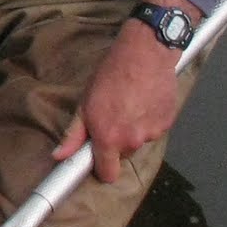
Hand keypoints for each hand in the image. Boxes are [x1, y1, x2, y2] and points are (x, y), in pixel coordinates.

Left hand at [52, 0, 199, 181]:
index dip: (103, 168)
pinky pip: (155, 128)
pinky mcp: (167, 121)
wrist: (145, 51)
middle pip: (123, 154)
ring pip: (140, 139)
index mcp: (109, 138)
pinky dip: (150, 118)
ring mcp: (152, 131)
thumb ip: (73, 134)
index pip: (108, 174)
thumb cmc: (111, 73)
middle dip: (118, 141)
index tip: (100, 157)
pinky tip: (145, 99)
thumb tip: (58, 156)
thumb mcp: (86, 102)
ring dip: (135, 128)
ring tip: (131, 102)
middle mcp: (132, 140)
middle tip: (114, 114)